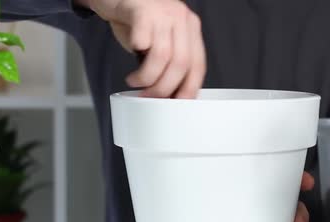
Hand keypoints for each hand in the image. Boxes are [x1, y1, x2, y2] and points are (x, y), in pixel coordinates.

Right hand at [77, 0, 206, 98]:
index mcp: (191, 29)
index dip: (188, 89)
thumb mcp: (161, 40)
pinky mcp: (142, 10)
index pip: (198, 66)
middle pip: (181, 64)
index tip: (176, 104)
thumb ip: (169, 62)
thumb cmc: (138, 22)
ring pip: (163, 56)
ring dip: (147, 77)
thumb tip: (170, 96)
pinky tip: (132, 53)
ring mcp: (163, 13)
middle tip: (148, 96)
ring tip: (135, 81)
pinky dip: (137, 52)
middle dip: (163, 88)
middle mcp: (181, 19)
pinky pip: (143, 38)